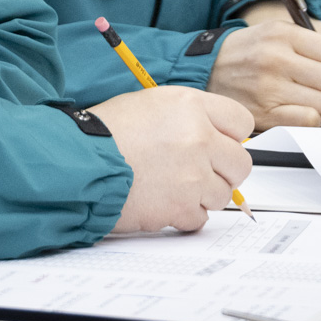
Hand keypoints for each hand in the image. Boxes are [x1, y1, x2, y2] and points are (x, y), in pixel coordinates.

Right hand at [91, 85, 253, 233]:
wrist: (79, 162)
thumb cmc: (104, 133)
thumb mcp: (150, 104)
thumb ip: (189, 117)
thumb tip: (215, 134)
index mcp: (190, 106)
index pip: (241, 122)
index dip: (231, 136)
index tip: (221, 145)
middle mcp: (198, 138)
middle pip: (241, 164)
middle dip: (224, 171)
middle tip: (203, 172)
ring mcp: (193, 175)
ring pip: (223, 195)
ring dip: (202, 195)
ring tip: (173, 186)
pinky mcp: (181, 206)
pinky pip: (200, 217)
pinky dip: (184, 215)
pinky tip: (163, 201)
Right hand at [209, 17, 320, 127]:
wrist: (206, 70)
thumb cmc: (247, 53)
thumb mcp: (276, 32)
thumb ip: (314, 46)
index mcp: (283, 34)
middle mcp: (276, 59)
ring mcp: (269, 87)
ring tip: (312, 100)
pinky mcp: (264, 113)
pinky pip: (308, 121)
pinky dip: (311, 119)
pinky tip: (300, 111)